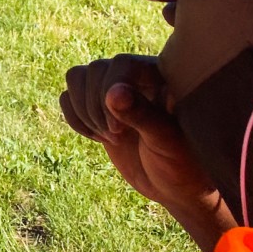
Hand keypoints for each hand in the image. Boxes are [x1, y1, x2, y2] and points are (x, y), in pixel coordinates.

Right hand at [61, 55, 223, 219]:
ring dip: (84, 111)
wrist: (175, 187)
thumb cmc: (184, 165)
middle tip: (116, 137)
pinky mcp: (98, 108)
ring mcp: (115, 91)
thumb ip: (142, 114)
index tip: (120, 128)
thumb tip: (114, 94)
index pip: (122, 64)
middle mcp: (136, 76)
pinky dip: (75, 119)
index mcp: (161, 76)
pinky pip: (68, 97)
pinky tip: (98, 137)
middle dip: (97, 108)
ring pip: (77, 77)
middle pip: (95, 70)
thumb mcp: (167, 142)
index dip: (112, 92)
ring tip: (109, 137)